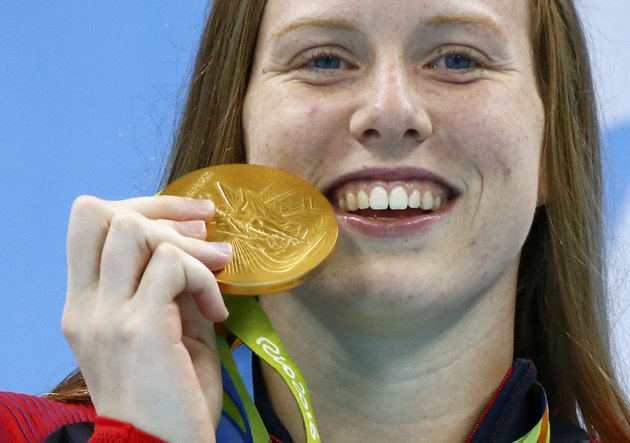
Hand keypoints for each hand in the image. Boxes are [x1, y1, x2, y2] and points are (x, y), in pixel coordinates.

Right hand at [62, 195, 231, 442]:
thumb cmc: (168, 398)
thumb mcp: (165, 332)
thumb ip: (171, 287)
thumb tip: (201, 246)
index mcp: (86, 305)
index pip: (91, 222)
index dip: (144, 208)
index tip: (191, 223)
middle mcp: (86, 305)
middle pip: (105, 213)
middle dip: (165, 211)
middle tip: (207, 236)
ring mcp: (107, 315)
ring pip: (132, 229)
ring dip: (186, 244)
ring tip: (218, 271)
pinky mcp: (139, 327)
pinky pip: (173, 265)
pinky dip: (204, 279)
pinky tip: (217, 312)